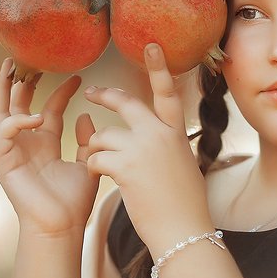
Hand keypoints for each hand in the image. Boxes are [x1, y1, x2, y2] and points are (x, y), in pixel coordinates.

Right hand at [0, 58, 98, 235]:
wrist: (61, 228)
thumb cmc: (73, 202)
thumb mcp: (86, 164)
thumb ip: (86, 140)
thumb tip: (87, 115)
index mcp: (43, 144)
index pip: (48, 109)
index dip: (61, 91)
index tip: (79, 76)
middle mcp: (25, 144)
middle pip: (15, 104)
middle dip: (18, 81)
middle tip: (24, 58)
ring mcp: (11, 152)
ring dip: (2, 90)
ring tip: (11, 70)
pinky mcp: (2, 162)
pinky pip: (2, 133)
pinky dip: (16, 122)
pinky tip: (34, 116)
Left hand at [83, 44, 211, 252]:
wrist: (184, 230)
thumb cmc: (184, 206)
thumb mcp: (182, 166)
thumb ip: (166, 147)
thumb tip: (152, 140)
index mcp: (175, 133)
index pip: (167, 93)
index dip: (159, 68)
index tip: (151, 46)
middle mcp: (160, 134)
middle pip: (126, 103)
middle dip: (105, 96)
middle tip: (92, 93)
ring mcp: (143, 148)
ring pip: (102, 137)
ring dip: (97, 152)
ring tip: (109, 171)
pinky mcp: (126, 165)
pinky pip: (95, 158)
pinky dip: (95, 169)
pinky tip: (107, 181)